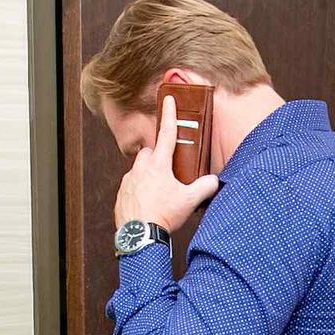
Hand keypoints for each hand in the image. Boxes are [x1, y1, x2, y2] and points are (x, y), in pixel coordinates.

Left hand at [113, 95, 220, 231]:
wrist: (139, 236)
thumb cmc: (163, 216)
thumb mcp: (189, 201)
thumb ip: (205, 187)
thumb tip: (214, 181)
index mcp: (158, 165)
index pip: (166, 133)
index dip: (169, 115)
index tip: (168, 99)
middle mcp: (140, 169)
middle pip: (148, 153)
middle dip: (157, 157)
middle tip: (167, 173)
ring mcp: (128, 182)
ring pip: (138, 170)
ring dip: (147, 175)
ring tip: (158, 193)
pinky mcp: (120, 195)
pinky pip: (130, 187)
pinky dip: (138, 191)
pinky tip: (147, 204)